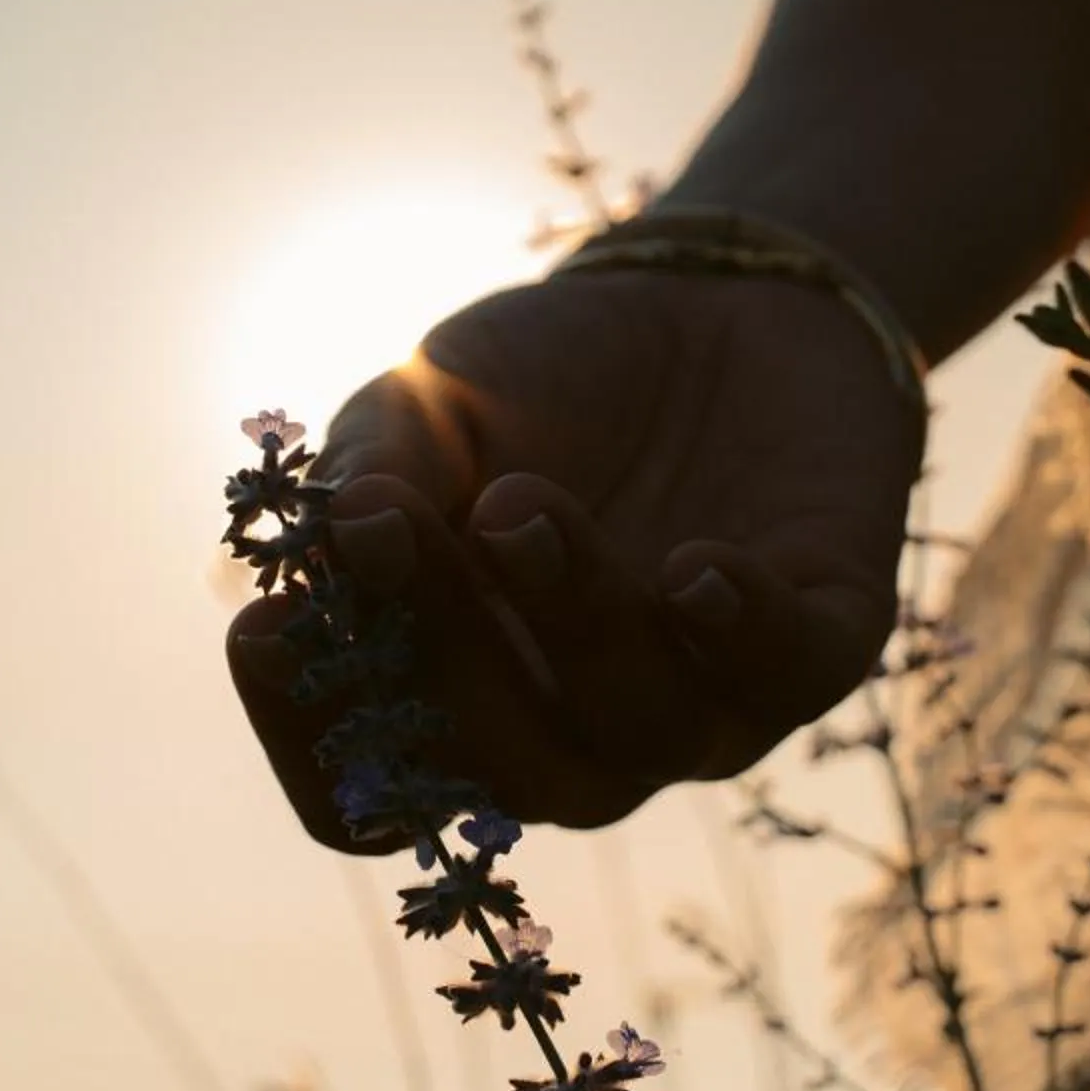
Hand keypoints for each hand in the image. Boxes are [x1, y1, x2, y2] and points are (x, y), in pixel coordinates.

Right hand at [225, 264, 923, 850]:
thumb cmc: (547, 381)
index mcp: (467, 700)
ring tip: (523, 508)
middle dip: (448, 661)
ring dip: (574, 623)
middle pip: (511, 776)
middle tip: (407, 526)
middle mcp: (587, 730)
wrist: (718, 298)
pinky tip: (693, 568)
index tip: (263, 630)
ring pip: (642, 728)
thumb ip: (372, 468)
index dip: (314, 742)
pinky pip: (785, 673)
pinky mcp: (826, 636)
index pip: (375, 792)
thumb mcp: (428, 402)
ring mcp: (710, 698)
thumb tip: (343, 536)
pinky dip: (737, 631)